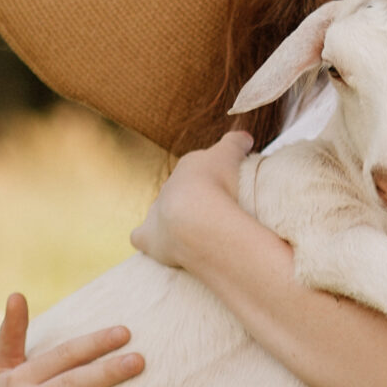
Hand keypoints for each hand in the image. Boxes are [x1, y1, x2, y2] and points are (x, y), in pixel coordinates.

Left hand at [132, 131, 252, 270]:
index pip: (200, 169)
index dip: (214, 178)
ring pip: (160, 212)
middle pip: (181, 191)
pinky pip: (141, 238)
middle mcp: (169, 188)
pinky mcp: (150, 239)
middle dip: (195, 200)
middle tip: (217, 214)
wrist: (198, 219)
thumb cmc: (216, 184)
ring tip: (197, 234)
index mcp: (189, 167)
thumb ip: (236, 142)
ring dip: (173, 220)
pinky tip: (162, 248)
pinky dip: (148, 241)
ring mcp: (156, 214)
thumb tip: (245, 138)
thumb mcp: (230, 153)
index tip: (228, 189)